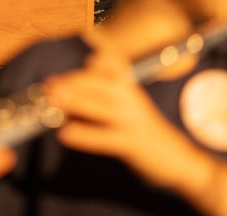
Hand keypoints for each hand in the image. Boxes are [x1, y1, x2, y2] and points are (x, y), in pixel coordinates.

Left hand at [43, 52, 193, 188]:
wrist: (180, 160)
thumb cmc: (144, 133)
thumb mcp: (127, 111)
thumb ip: (100, 102)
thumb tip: (66, 99)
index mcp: (130, 89)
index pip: (110, 67)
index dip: (85, 68)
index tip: (60, 74)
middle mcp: (132, 99)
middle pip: (99, 84)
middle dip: (71, 82)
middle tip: (47, 86)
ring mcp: (132, 120)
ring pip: (100, 106)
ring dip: (74, 102)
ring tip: (51, 102)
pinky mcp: (132, 143)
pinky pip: (104, 137)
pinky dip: (84, 135)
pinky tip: (65, 135)